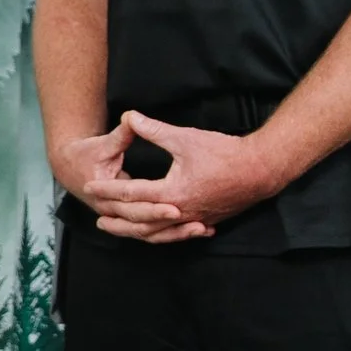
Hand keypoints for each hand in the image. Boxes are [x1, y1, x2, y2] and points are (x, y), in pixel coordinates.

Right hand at [51, 122, 195, 243]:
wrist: (68, 167)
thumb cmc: (86, 154)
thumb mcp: (105, 144)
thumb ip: (122, 134)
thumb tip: (132, 117)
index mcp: (105, 198)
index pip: (134, 208)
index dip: (155, 208)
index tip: (176, 207)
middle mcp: (113, 214)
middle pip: (145, 227)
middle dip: (173, 227)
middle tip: (198, 223)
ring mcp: (121, 220)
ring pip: (151, 235)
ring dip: (177, 235)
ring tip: (204, 230)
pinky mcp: (130, 220)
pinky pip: (154, 233)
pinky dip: (175, 233)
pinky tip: (200, 230)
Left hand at [98, 110, 276, 243]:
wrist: (261, 170)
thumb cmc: (224, 152)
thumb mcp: (184, 138)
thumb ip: (154, 129)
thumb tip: (129, 115)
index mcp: (171, 192)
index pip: (130, 193)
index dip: (108, 189)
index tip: (89, 187)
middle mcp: (179, 211)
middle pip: (139, 221)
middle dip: (116, 219)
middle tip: (96, 218)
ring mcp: (193, 220)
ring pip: (157, 233)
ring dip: (134, 232)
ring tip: (117, 228)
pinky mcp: (204, 221)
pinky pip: (175, 234)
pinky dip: (160, 235)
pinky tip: (154, 233)